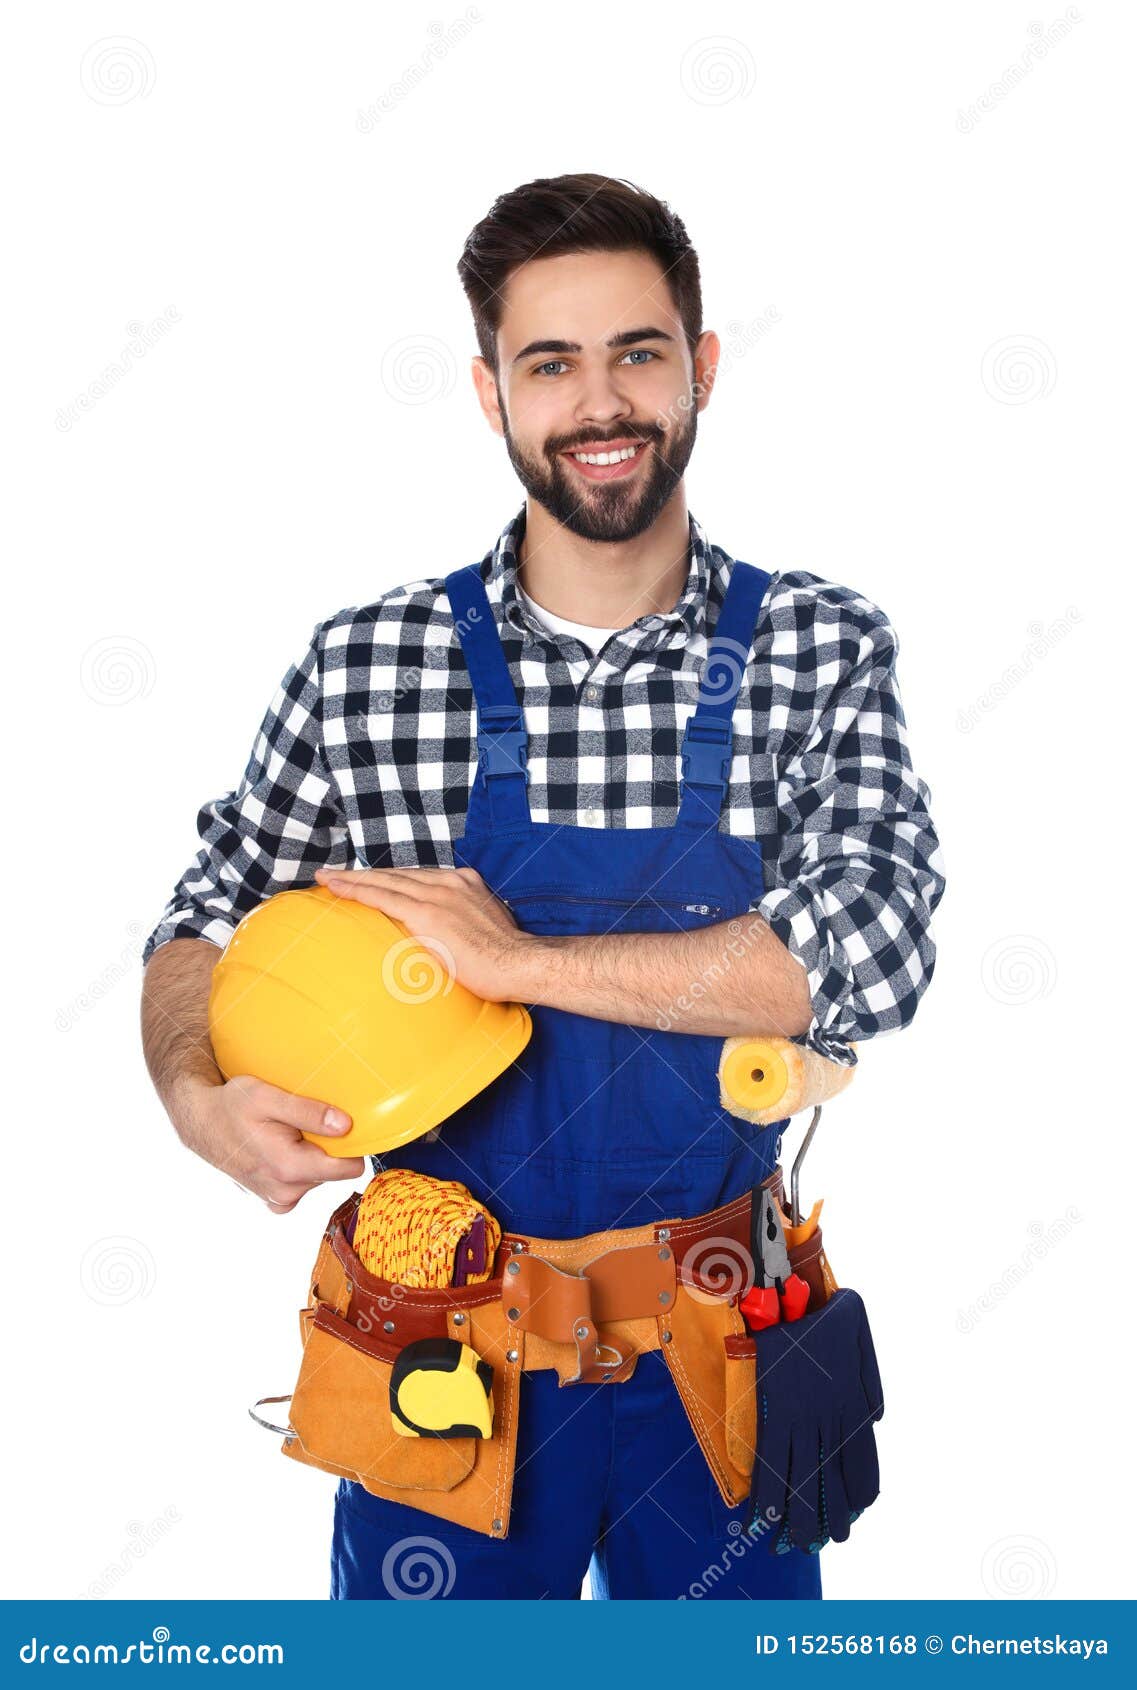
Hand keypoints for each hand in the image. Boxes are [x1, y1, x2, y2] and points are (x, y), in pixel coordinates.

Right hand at [172, 1074, 364, 1213]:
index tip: (344, 1126)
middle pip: (333, 1171)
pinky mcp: (273, 1200)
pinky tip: (279, 1149)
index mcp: (289, 1168)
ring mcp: (278, 1199)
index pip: (348, 1168)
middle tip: (301, 1124)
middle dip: (326, 1147)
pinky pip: (301, 1185)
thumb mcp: (268, 1097)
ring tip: (285, 1133)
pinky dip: (297, 1167)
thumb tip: (346, 1126)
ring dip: (310, 1155)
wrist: (201, 1122)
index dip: (353, 1145)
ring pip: (318, 1177)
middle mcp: (285, 1191)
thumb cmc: (232, 1105)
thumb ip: (309, 1112)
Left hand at [313, 865, 533, 1000]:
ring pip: (384, 880)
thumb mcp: (486, 930)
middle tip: (335, 875)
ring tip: (327, 879)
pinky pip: (381, 896)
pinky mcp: (426, 912)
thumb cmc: (506, 960)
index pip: (417, 878)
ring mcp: (436, 894)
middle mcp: (449, 882)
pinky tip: (335, 888)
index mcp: (464, 883)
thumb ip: (464, 926)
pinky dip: (355, 889)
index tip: (372, 881)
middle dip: (364, 875)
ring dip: (352, 879)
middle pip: (396, 875)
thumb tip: (451, 942)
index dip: (390, 879)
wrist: (518, 963)